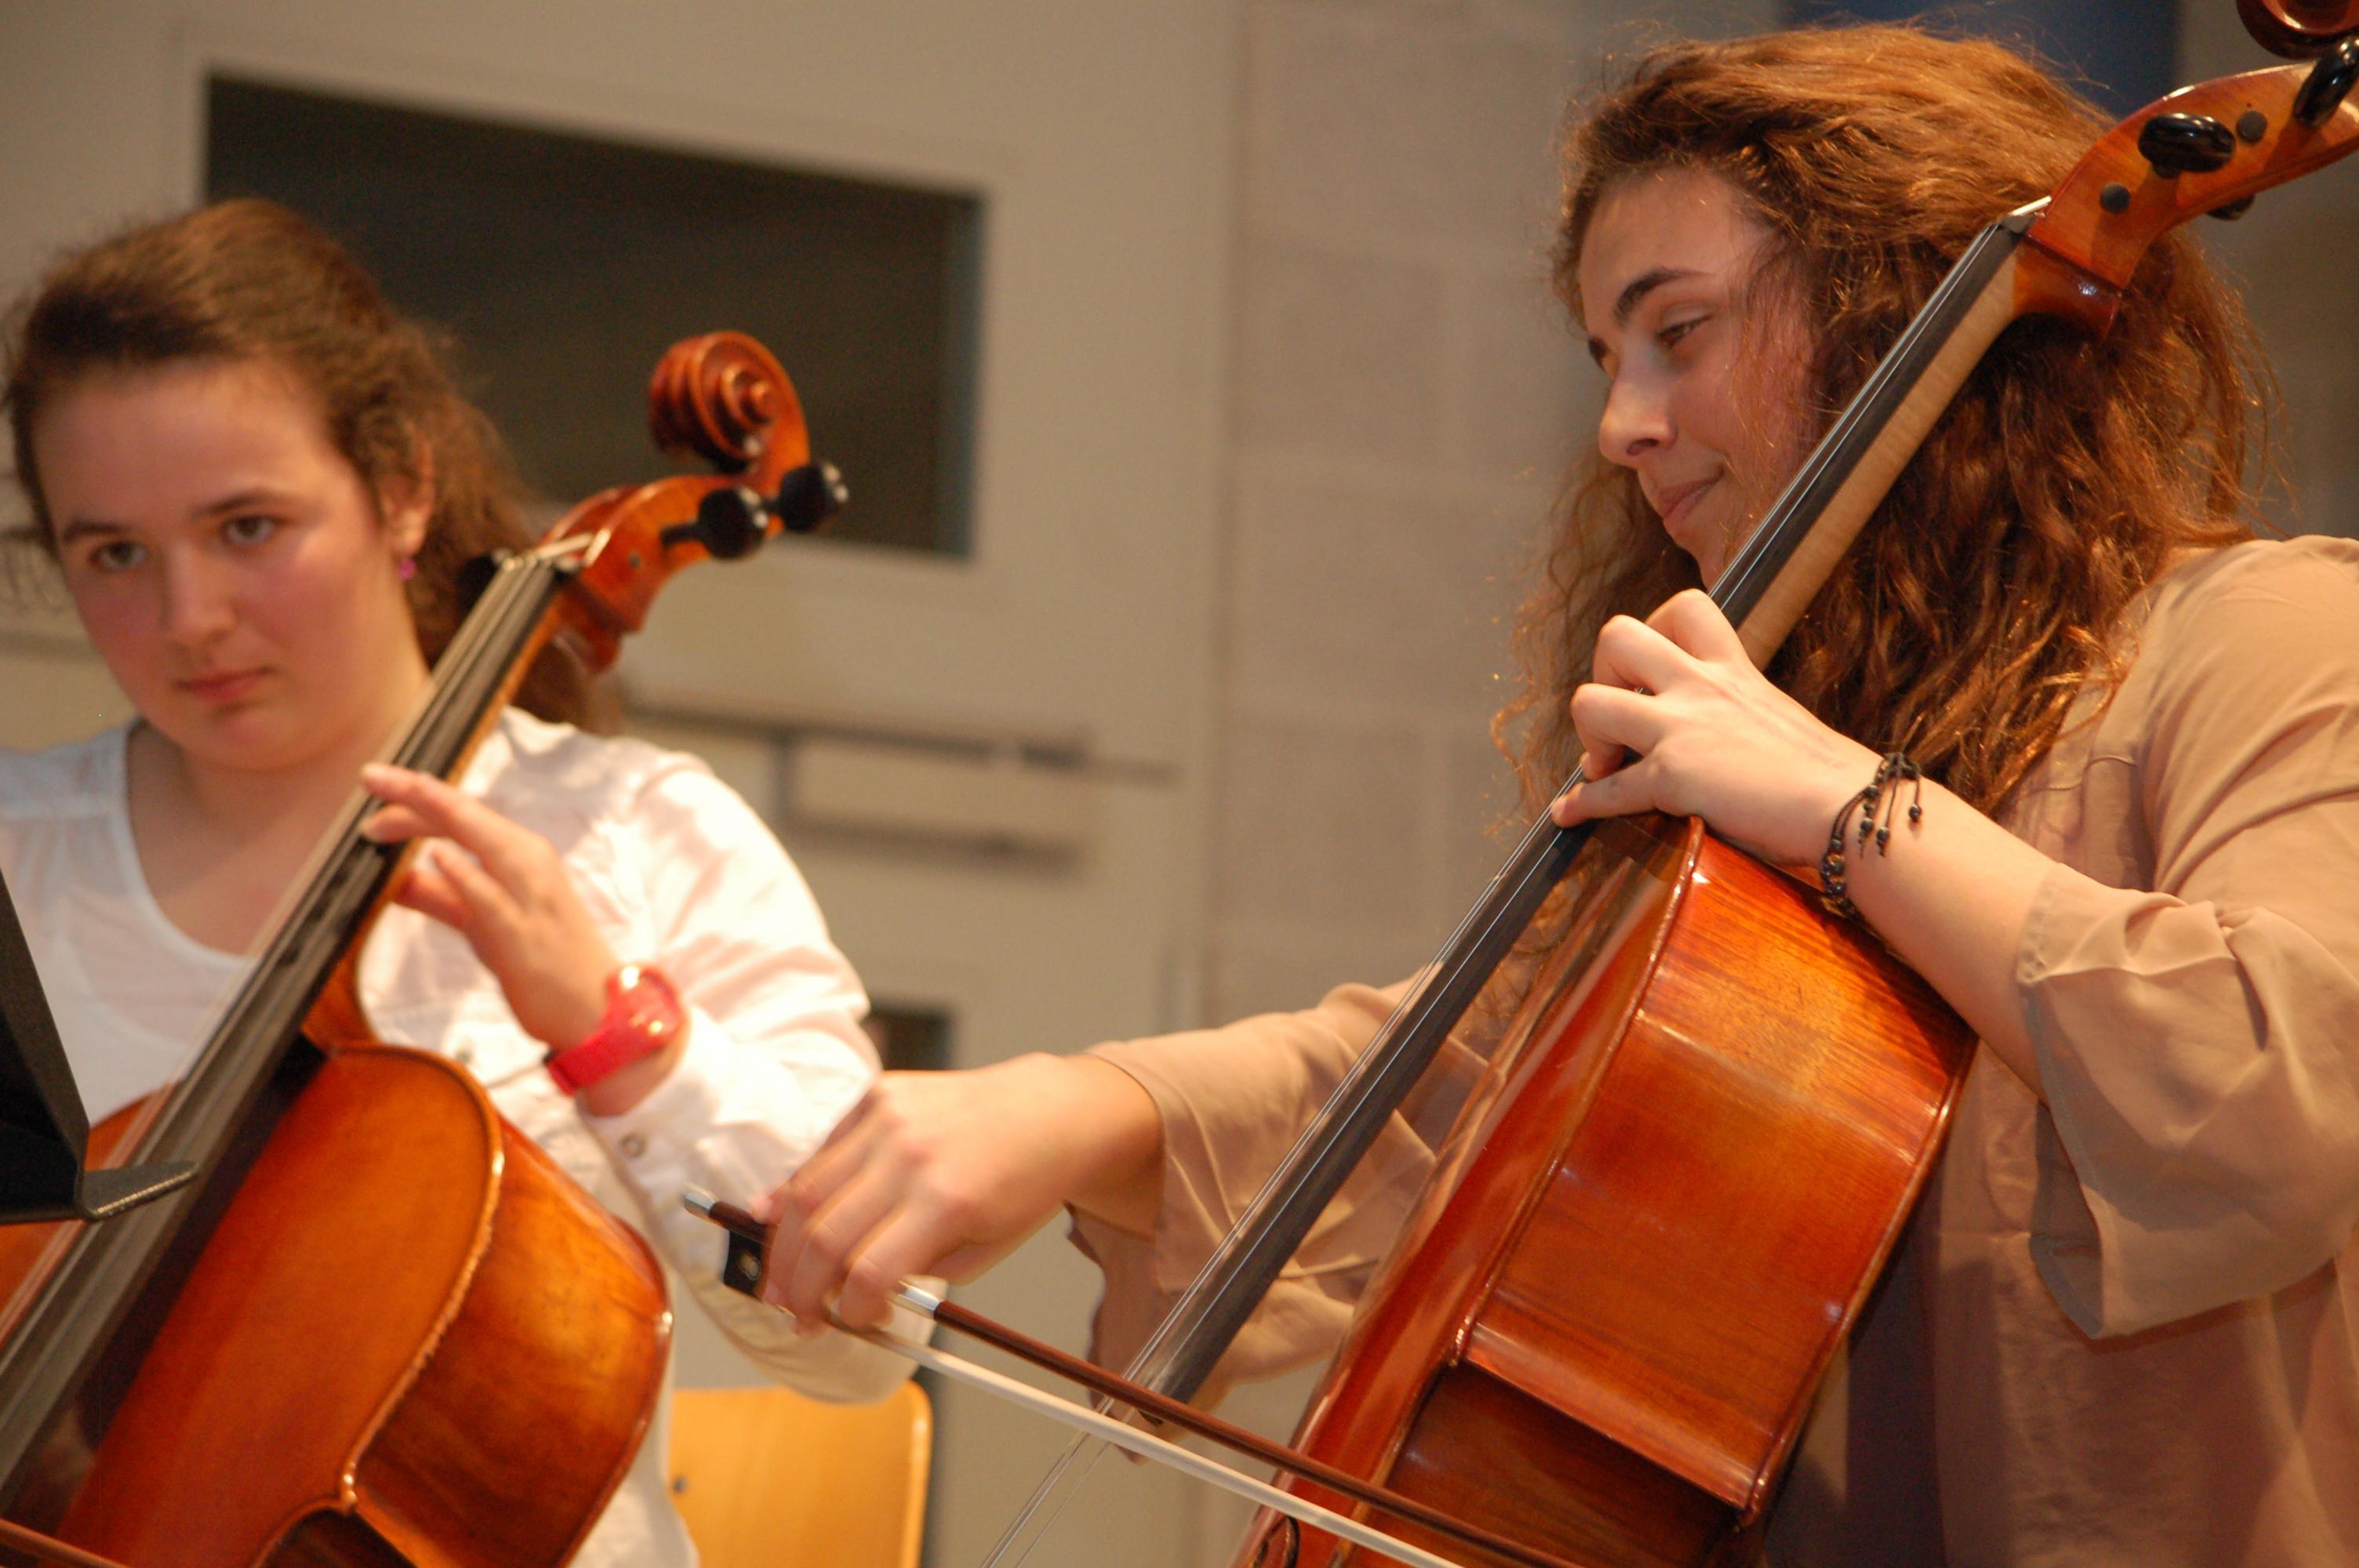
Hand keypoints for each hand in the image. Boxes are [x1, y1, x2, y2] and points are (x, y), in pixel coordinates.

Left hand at [359, 763, 618, 1050]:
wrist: (599, 1009)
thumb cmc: (545, 963)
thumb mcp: (484, 924)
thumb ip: (443, 898)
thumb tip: (396, 879)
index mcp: (521, 856)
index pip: (463, 814)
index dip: (417, 794)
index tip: (377, 781)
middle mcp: (529, 864)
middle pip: (466, 816)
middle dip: (415, 792)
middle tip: (370, 777)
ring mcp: (528, 896)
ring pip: (481, 841)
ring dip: (434, 816)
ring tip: (393, 799)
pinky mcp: (523, 933)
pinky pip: (491, 897)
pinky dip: (465, 873)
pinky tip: (437, 854)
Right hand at [756, 1054, 1160, 1330]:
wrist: (1051, 1112)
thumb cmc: (1024, 1186)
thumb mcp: (986, 1248)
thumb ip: (918, 1270)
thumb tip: (852, 1287)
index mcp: (946, 1202)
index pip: (869, 1272)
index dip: (850, 1310)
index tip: (855, 1321)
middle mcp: (911, 1156)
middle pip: (826, 1235)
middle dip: (801, 1288)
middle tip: (797, 1316)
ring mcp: (889, 1118)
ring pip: (808, 1190)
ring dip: (784, 1245)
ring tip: (781, 1281)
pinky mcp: (879, 1094)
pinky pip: (822, 1149)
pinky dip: (795, 1188)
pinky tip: (776, 1219)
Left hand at [1547, 589, 1880, 865]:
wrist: (1850, 808)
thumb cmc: (1829, 775)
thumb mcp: (1779, 716)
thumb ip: (1739, 712)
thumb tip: (1720, 739)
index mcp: (1732, 669)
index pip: (1684, 606)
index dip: (1651, 631)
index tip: (1652, 673)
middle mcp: (1701, 687)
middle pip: (1617, 636)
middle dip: (1602, 674)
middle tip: (1618, 715)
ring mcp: (1682, 729)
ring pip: (1590, 702)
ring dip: (1587, 736)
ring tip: (1604, 764)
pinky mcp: (1672, 778)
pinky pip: (1604, 789)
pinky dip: (1580, 805)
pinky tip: (1569, 815)